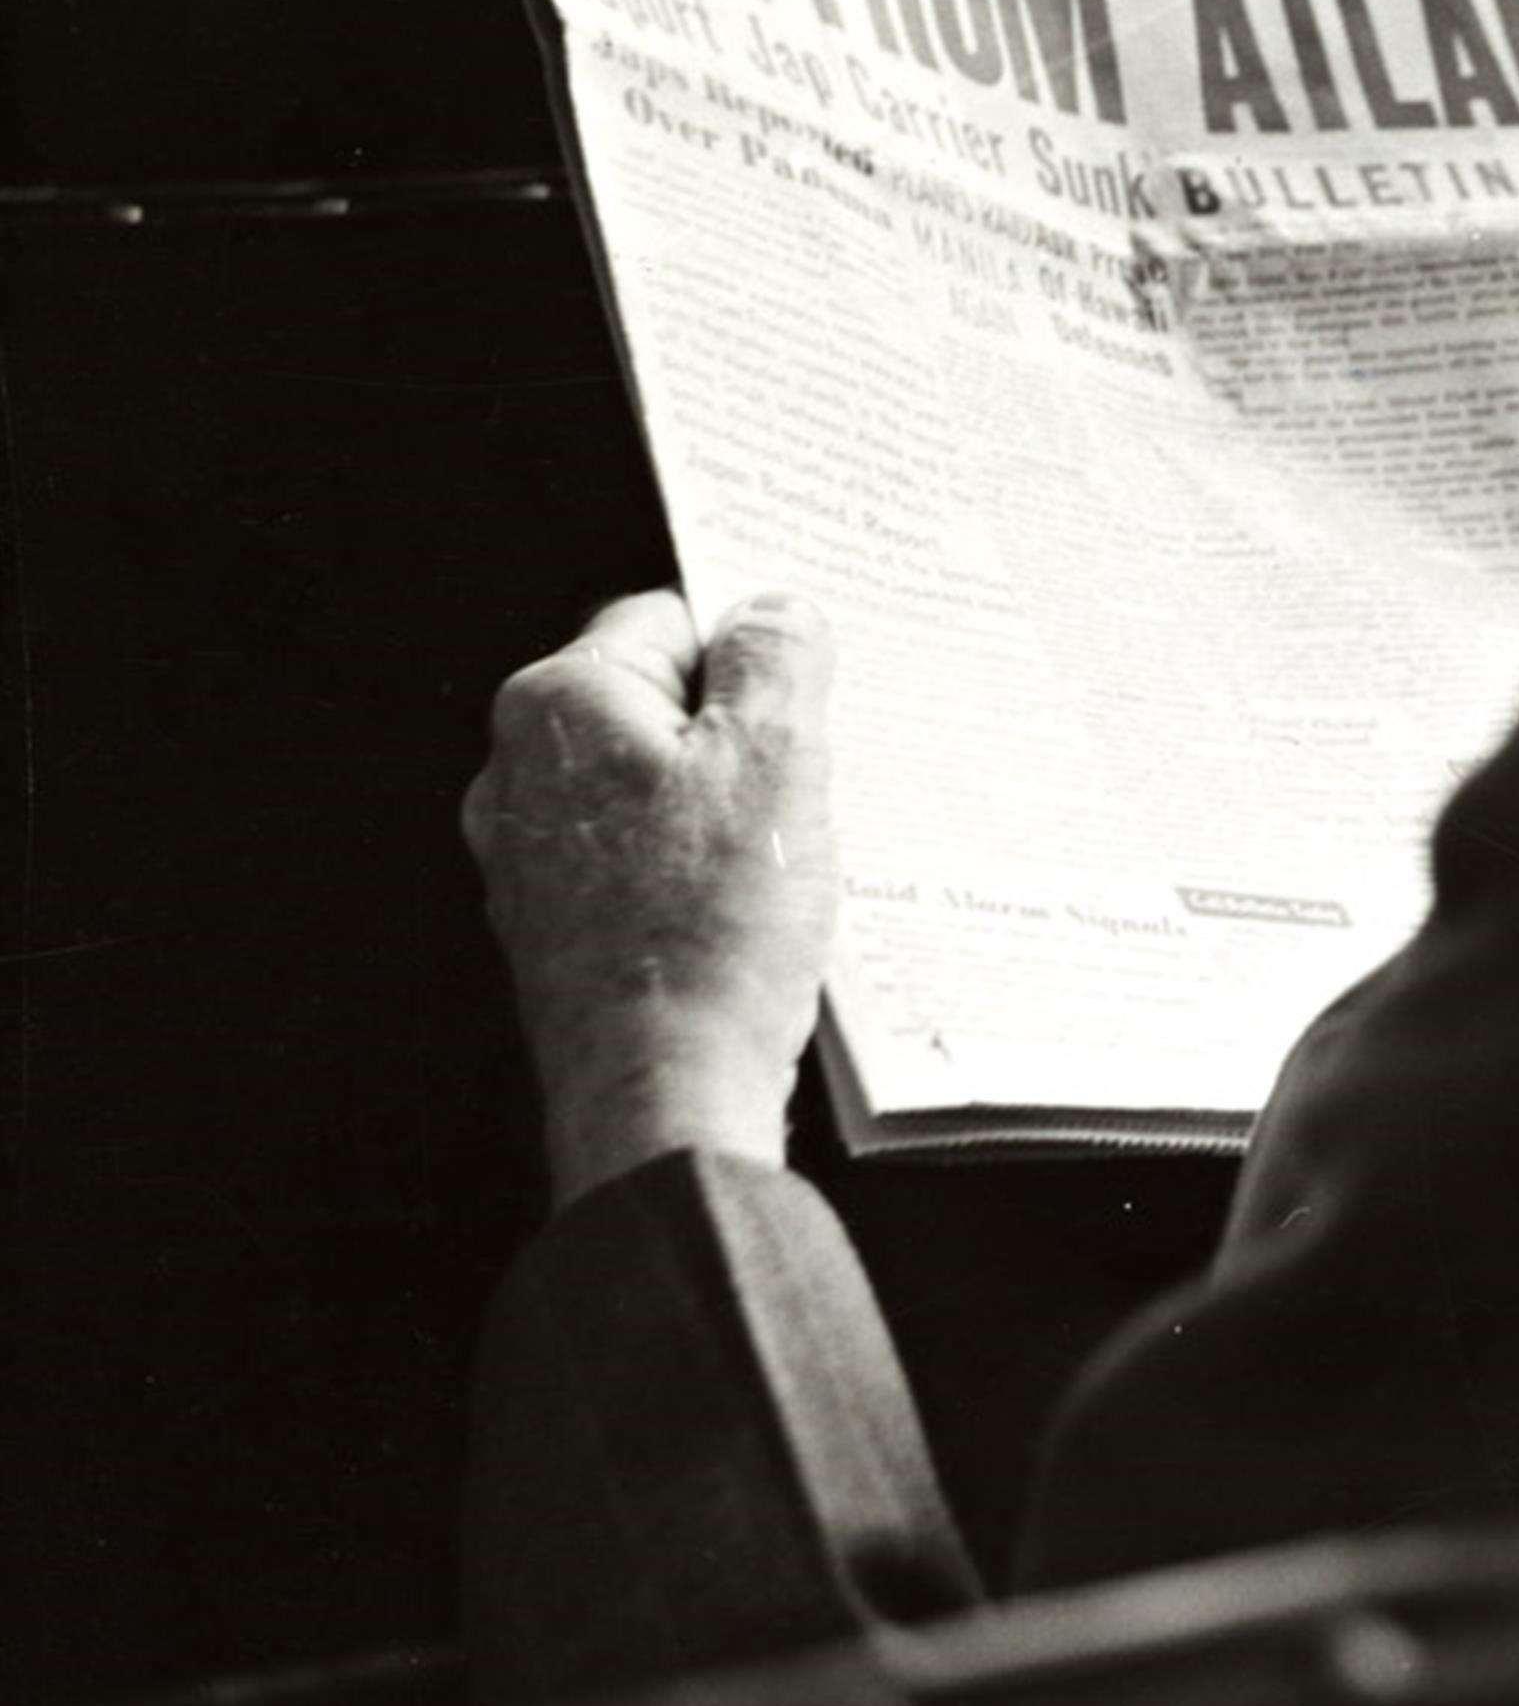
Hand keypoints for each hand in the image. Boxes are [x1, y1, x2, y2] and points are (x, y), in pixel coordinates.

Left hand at [462, 591, 837, 1203]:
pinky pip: (643, 859)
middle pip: (658, 703)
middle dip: (740, 730)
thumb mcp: (777, 756)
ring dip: (725, 804)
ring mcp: (530, 855)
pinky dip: (699, 868)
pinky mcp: (558, 925)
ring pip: (654, 784)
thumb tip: (771, 612)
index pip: (668, 617)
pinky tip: (751, 907)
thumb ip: (775, 655)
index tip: (808, 689)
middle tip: (811, 774)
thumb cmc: (711, 927)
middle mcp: (520, 772)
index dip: (750, 650)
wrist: (664, 1093)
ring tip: (785, 852)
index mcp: (559, 704)